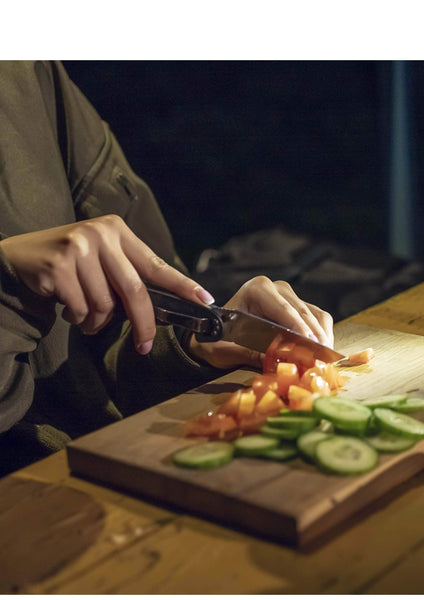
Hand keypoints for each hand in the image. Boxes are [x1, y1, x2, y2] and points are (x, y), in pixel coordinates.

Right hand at [0, 214, 214, 353]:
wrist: (17, 258)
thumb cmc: (69, 263)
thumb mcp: (101, 258)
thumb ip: (129, 274)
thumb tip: (168, 305)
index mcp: (117, 230)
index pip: (156, 264)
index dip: (182, 285)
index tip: (204, 300)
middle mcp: (99, 234)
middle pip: (135, 291)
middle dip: (143, 324)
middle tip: (144, 345)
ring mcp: (78, 247)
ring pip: (105, 305)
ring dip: (97, 321)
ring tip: (84, 314)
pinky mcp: (58, 266)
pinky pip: (80, 309)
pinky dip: (76, 317)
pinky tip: (65, 306)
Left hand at [187, 276, 333, 368]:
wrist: (216, 336)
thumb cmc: (218, 341)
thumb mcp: (227, 349)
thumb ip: (249, 353)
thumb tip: (275, 361)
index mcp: (257, 290)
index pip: (284, 309)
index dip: (298, 327)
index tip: (310, 344)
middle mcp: (276, 288)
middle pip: (303, 312)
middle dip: (314, 336)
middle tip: (322, 358)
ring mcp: (290, 296)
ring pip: (316, 315)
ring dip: (322, 337)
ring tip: (326, 358)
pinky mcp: (299, 307)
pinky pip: (318, 319)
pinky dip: (323, 335)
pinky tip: (324, 352)